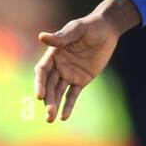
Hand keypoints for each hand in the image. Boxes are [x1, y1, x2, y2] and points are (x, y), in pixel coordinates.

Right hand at [34, 0, 137, 122]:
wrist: (106, 31)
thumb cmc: (90, 26)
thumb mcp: (76, 29)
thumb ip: (61, 37)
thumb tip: (41, 37)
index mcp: (53, 54)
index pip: (42, 71)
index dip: (39, 83)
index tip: (39, 95)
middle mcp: (58, 66)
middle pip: (49, 85)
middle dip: (48, 100)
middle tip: (48, 113)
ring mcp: (69, 74)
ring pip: (59, 92)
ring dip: (55, 105)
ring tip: (51, 119)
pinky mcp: (81, 81)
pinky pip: (73, 95)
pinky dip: (69, 106)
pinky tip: (64, 117)